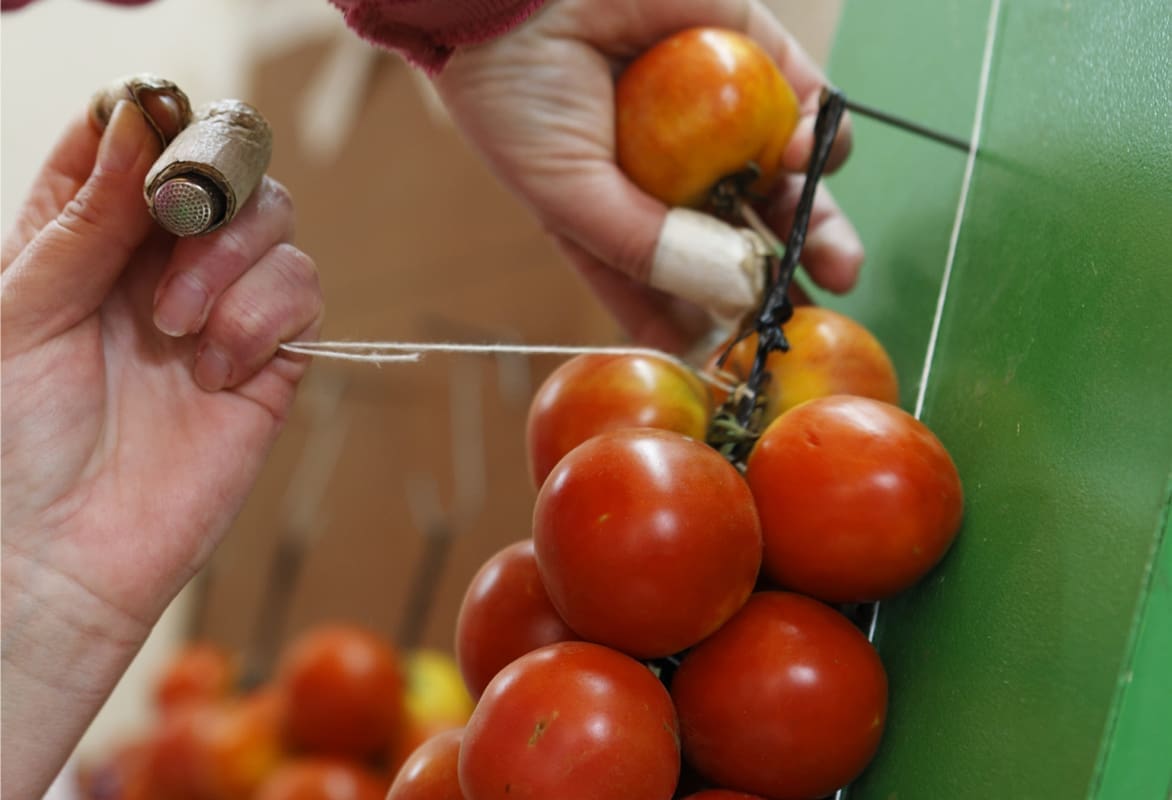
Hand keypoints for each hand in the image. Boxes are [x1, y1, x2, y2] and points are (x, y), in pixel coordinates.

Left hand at [1, 100, 322, 796]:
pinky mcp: (270, 360)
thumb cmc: (8, 443)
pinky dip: (262, 320)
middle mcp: (157, 262)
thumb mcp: (20, 312)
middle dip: (211, 179)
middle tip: (176, 219)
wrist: (58, 557)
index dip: (153, 122)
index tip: (151, 135)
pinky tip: (213, 371)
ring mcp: (219, 308)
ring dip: (230, 261)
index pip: (136, 136)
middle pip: (226, 163)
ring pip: (276, 220)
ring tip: (176, 328)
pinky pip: (303, 293)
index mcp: (81, 236)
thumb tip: (139, 117)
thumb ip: (85, 218)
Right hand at [434, 0, 861, 352]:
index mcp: (624, 220)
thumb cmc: (517, 97)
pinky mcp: (752, 59)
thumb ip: (644, 250)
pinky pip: (806, 108)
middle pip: (746, 244)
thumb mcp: (568, 197)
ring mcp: (717, 121)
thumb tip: (732, 296)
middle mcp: (677, 177)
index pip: (679, 290)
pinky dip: (820, 138)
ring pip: (788, 186)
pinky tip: (804, 157)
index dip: (715, 327)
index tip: (750, 363)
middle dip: (784, 285)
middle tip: (814, 319)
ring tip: (836, 261)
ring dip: (817, 225)